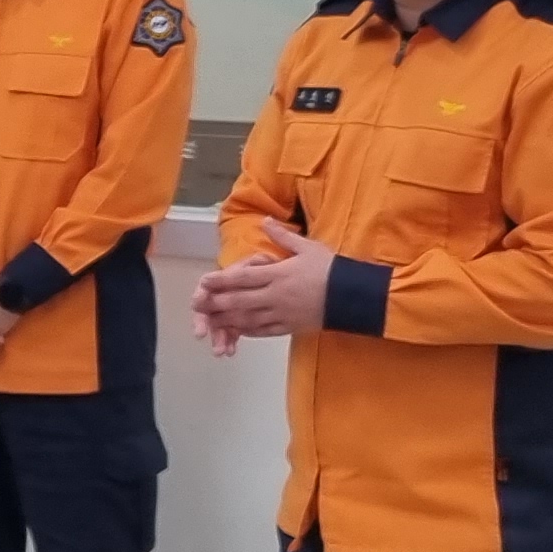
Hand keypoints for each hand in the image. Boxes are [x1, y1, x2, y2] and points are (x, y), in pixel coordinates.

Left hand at [192, 234, 336, 349]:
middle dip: (217, 303)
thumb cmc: (331, 268)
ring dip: (227, 319)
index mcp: (278, 274)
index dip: (220, 280)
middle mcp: (275, 296)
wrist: (354, 296)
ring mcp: (282, 314)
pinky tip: (237, 329)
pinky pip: (264, 331)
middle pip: (239, 301)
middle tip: (198, 305)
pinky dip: (248, 331)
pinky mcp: (290, 327)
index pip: (243, 277)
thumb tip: (264, 220)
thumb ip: (283, 236)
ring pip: (248, 319)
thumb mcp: (307, 247)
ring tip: (210, 320)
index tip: (203, 281)